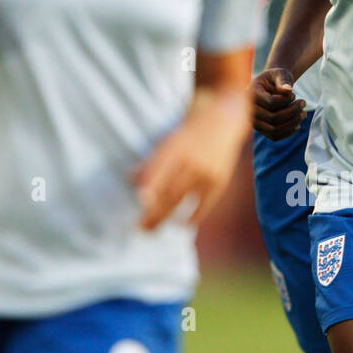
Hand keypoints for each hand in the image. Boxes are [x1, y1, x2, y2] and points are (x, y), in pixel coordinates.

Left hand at [131, 91, 247, 230]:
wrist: (223, 122)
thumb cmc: (189, 134)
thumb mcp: (169, 141)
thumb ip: (152, 161)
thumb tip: (130, 180)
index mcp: (176, 147)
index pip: (160, 169)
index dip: (151, 185)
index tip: (140, 201)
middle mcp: (192, 160)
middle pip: (170, 191)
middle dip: (154, 211)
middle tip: (140, 228)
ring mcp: (207, 172)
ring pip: (183, 200)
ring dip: (167, 217)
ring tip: (153, 229)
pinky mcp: (219, 182)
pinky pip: (204, 205)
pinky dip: (192, 217)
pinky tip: (181, 224)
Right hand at [250, 67, 305, 138]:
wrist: (270, 86)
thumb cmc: (276, 78)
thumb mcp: (280, 74)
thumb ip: (283, 79)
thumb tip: (288, 90)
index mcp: (250, 94)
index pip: (271, 103)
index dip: (286, 100)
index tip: (294, 94)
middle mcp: (249, 110)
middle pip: (273, 118)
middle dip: (293, 111)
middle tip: (304, 103)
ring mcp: (254, 122)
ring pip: (274, 130)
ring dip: (292, 123)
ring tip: (303, 113)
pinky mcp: (261, 130)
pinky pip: (274, 136)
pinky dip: (288, 132)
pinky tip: (297, 124)